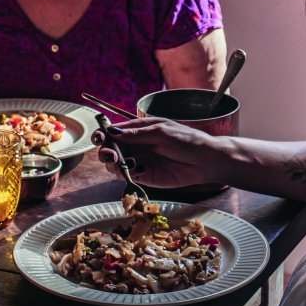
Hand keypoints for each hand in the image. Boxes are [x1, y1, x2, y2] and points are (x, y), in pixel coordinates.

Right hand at [91, 117, 226, 188]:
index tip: (99, 136)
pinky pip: (127, 175)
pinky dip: (126, 173)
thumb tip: (112, 131)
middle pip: (110, 148)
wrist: (206, 161)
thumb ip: (137, 134)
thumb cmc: (187, 140)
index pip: (114, 130)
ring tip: (120, 161)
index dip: (103, 133)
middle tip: (109, 153)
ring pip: (115, 163)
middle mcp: (136, 144)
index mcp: (139, 129)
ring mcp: (139, 160)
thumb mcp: (161, 132)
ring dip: (113, 162)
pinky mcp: (145, 176)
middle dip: (105, 150)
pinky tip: (136, 168)